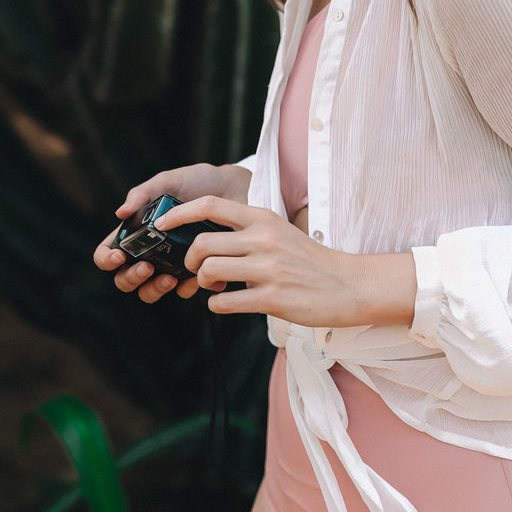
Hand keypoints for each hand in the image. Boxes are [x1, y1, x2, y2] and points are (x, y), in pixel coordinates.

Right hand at [92, 163, 251, 303]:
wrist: (235, 188)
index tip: (119, 256)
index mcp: (137, 231)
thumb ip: (143, 193)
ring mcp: (171, 263)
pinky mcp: (196, 271)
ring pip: (150, 291)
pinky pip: (186, 290)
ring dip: (155, 290)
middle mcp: (150, 251)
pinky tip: (199, 276)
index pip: (108, 253)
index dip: (107, 259)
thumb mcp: (169, 181)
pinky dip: (189, 288)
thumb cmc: (197, 181)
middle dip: (131, 279)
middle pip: (125, 279)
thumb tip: (120, 213)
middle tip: (147, 267)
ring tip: (170, 277)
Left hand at [156, 196, 416, 327]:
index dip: (180, 213)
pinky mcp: (272, 298)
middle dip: (189, 260)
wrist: (349, 284)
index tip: (162, 224)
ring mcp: (268, 268)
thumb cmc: (311, 260)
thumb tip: (209, 240)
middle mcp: (264, 239)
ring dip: (202, 284)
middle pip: (202, 243)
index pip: (212, 206)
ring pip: (209, 271)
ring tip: (213, 288)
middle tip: (197, 270)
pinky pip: (224, 303)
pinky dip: (217, 305)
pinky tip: (227, 303)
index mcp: (264, 218)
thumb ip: (248, 232)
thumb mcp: (281, 232)